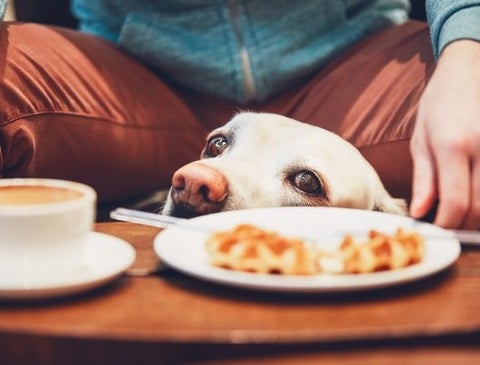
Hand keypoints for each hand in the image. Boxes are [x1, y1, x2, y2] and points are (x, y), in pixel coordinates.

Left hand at [410, 40, 479, 228]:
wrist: (470, 70)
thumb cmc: (439, 104)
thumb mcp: (421, 140)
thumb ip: (424, 179)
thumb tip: (420, 212)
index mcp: (453, 146)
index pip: (456, 202)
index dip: (446, 223)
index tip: (436, 228)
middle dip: (463, 224)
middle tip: (447, 224)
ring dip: (479, 216)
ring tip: (460, 211)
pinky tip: (474, 193)